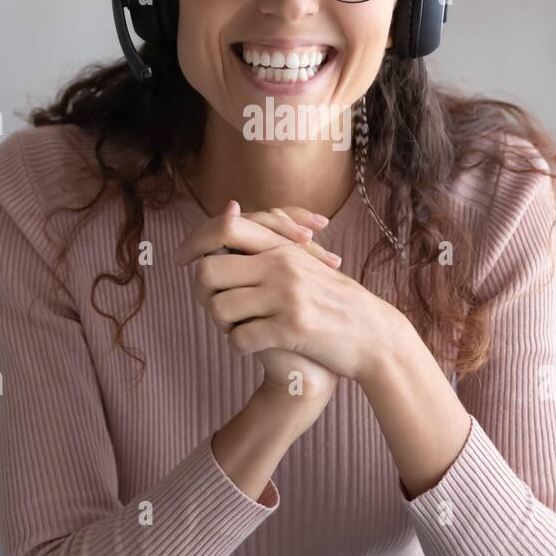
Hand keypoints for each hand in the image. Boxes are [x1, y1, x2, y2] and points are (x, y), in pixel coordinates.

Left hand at [174, 201, 341, 407]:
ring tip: (241, 328)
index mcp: (283, 247)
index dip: (193, 242)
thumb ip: (268, 240)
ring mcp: (287, 297)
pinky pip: (239, 340)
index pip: (224, 227)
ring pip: (218, 308)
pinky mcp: (292, 330)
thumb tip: (229, 208)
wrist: (374, 337)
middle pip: (208, 271)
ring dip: (222, 324)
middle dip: (203, 294)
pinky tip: (255, 346)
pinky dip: (239, 347)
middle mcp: (282, 266)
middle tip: (218, 307)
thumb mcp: (304, 262)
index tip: (180, 260)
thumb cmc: (334, 302)